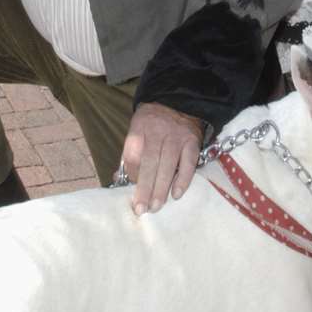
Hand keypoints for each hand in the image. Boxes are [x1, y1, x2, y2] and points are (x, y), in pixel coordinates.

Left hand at [119, 102, 201, 216]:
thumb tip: (118, 179)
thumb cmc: (153, 124)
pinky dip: (183, 180)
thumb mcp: (137, 131)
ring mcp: (176, 137)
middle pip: (149, 162)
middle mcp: (157, 132)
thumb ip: (130, 155)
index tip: (131, 191)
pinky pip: (188, 164)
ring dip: (162, 188)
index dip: (131, 175)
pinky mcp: (192, 142)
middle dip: (145, 188)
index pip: (133, 154)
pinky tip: (176, 194)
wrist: (179, 103)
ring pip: (168, 165)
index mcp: (139, 128)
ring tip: (156, 206)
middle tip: (141, 209)